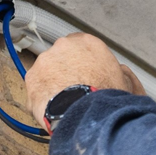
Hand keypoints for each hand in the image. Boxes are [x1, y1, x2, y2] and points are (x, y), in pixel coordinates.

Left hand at [25, 33, 145, 127]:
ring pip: (46, 69)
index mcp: (88, 43)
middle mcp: (65, 46)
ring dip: (51, 81)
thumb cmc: (104, 97)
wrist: (85, 111)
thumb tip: (120, 73)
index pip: (81, 44)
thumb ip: (117, 72)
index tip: (82, 70)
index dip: (81, 59)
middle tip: (73, 87)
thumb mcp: (124, 82)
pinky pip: (36, 85)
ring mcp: (46, 60)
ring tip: (62, 100)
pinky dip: (41, 95)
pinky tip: (51, 107)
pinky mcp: (32, 76)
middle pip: (62, 55)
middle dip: (65, 69)